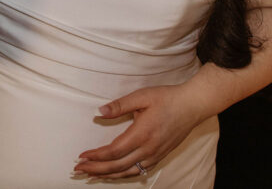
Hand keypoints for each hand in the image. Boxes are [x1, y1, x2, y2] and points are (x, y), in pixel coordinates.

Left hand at [73, 85, 205, 179]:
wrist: (193, 106)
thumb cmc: (167, 98)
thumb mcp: (142, 96)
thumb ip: (119, 105)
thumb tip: (99, 111)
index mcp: (142, 134)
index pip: (114, 151)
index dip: (96, 156)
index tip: (81, 156)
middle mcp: (149, 149)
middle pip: (118, 166)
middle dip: (96, 169)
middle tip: (78, 170)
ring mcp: (155, 154)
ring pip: (128, 171)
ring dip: (108, 175)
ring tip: (91, 175)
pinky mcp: (160, 156)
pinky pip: (139, 171)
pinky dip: (123, 174)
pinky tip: (115, 173)